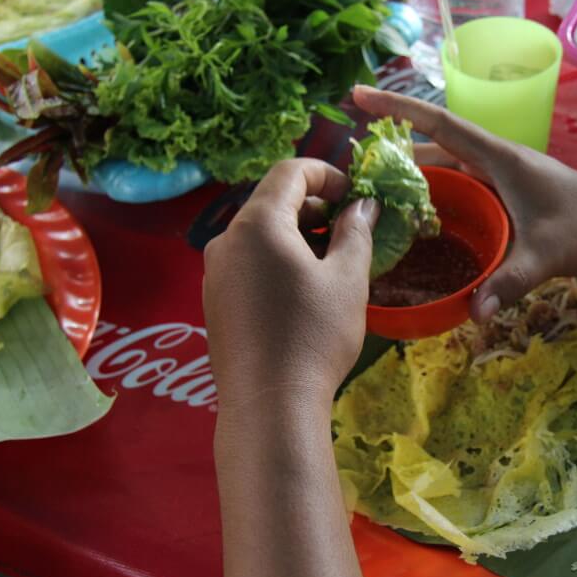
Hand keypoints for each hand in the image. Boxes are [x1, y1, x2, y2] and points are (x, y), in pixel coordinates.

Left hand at [203, 158, 378, 419]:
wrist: (268, 405)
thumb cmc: (314, 336)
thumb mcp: (348, 279)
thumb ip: (355, 232)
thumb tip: (362, 206)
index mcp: (257, 223)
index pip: (289, 171)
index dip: (326, 174)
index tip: (354, 197)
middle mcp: (227, 239)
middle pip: (271, 201)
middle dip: (313, 206)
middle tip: (348, 231)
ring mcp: (215, 272)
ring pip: (259, 234)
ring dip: (296, 235)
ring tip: (330, 264)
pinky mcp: (214, 300)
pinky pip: (247, 262)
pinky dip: (276, 260)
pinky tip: (302, 292)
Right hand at [352, 85, 576, 322]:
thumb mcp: (546, 255)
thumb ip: (510, 282)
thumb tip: (474, 314)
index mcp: (498, 158)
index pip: (439, 123)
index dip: (398, 108)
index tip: (361, 94)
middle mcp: (492, 160)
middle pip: (433, 146)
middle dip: (393, 151)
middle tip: (353, 168)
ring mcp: (496, 176)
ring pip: (443, 167)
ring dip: (410, 175)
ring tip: (370, 193)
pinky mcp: (501, 193)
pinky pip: (456, 186)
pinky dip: (431, 195)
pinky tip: (412, 217)